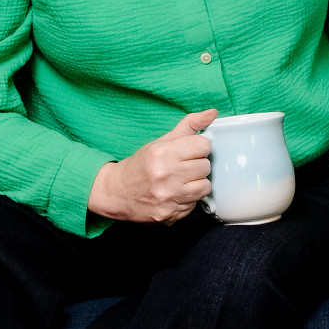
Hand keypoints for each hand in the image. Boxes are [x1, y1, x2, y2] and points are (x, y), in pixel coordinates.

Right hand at [87, 109, 217, 223]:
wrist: (116, 193)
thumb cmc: (141, 164)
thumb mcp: (161, 141)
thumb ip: (188, 126)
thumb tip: (212, 112)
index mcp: (162, 153)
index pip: (204, 145)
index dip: (198, 147)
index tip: (189, 150)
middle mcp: (165, 176)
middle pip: (205, 166)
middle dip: (197, 164)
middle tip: (183, 166)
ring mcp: (168, 198)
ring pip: (204, 187)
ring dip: (196, 183)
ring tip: (182, 180)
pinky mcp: (169, 216)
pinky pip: (193, 205)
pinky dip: (187, 200)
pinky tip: (174, 194)